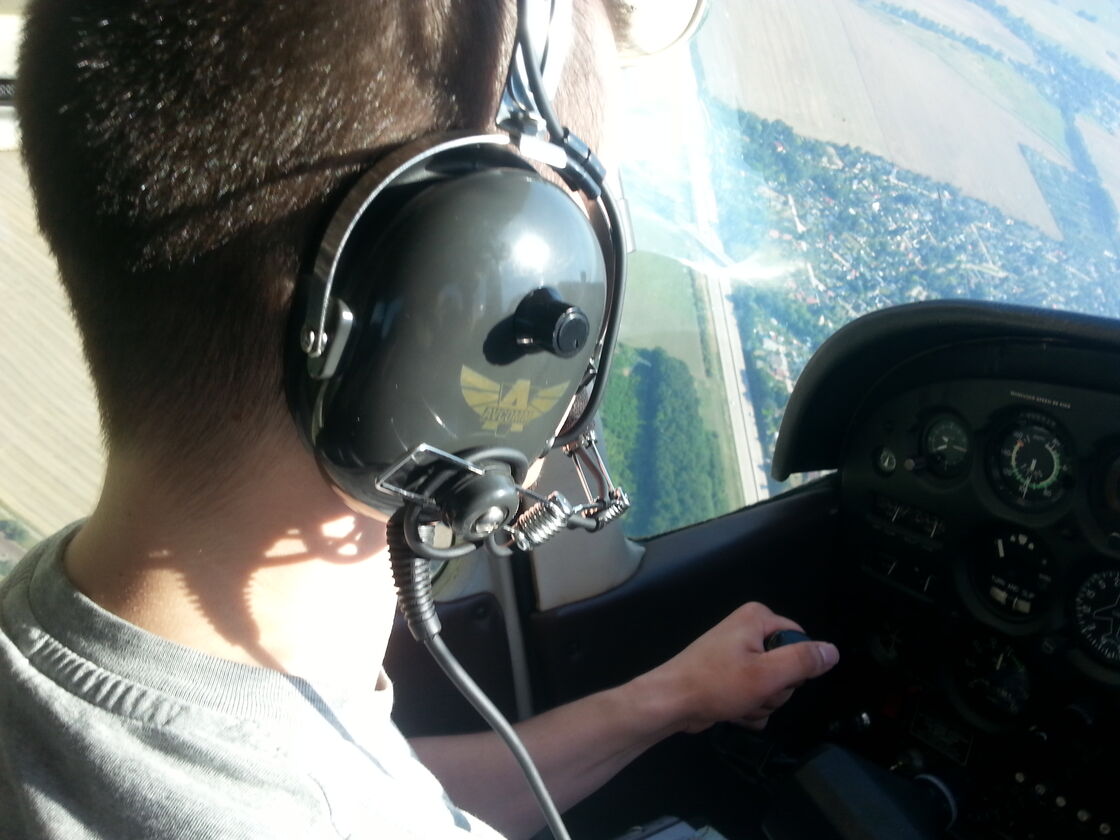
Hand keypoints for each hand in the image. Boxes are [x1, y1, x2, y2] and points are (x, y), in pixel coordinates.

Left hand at [634, 601, 838, 733]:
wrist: (671, 703)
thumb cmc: (715, 684)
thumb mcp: (766, 674)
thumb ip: (803, 661)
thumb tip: (833, 651)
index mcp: (758, 618)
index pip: (801, 642)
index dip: (794, 667)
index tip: (774, 677)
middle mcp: (748, 631)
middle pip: (788, 668)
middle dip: (775, 690)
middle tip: (753, 692)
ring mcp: (738, 655)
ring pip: (774, 687)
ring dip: (761, 703)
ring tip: (739, 702)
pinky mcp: (730, 678)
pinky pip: (757, 696)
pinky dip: (748, 709)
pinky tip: (732, 710)